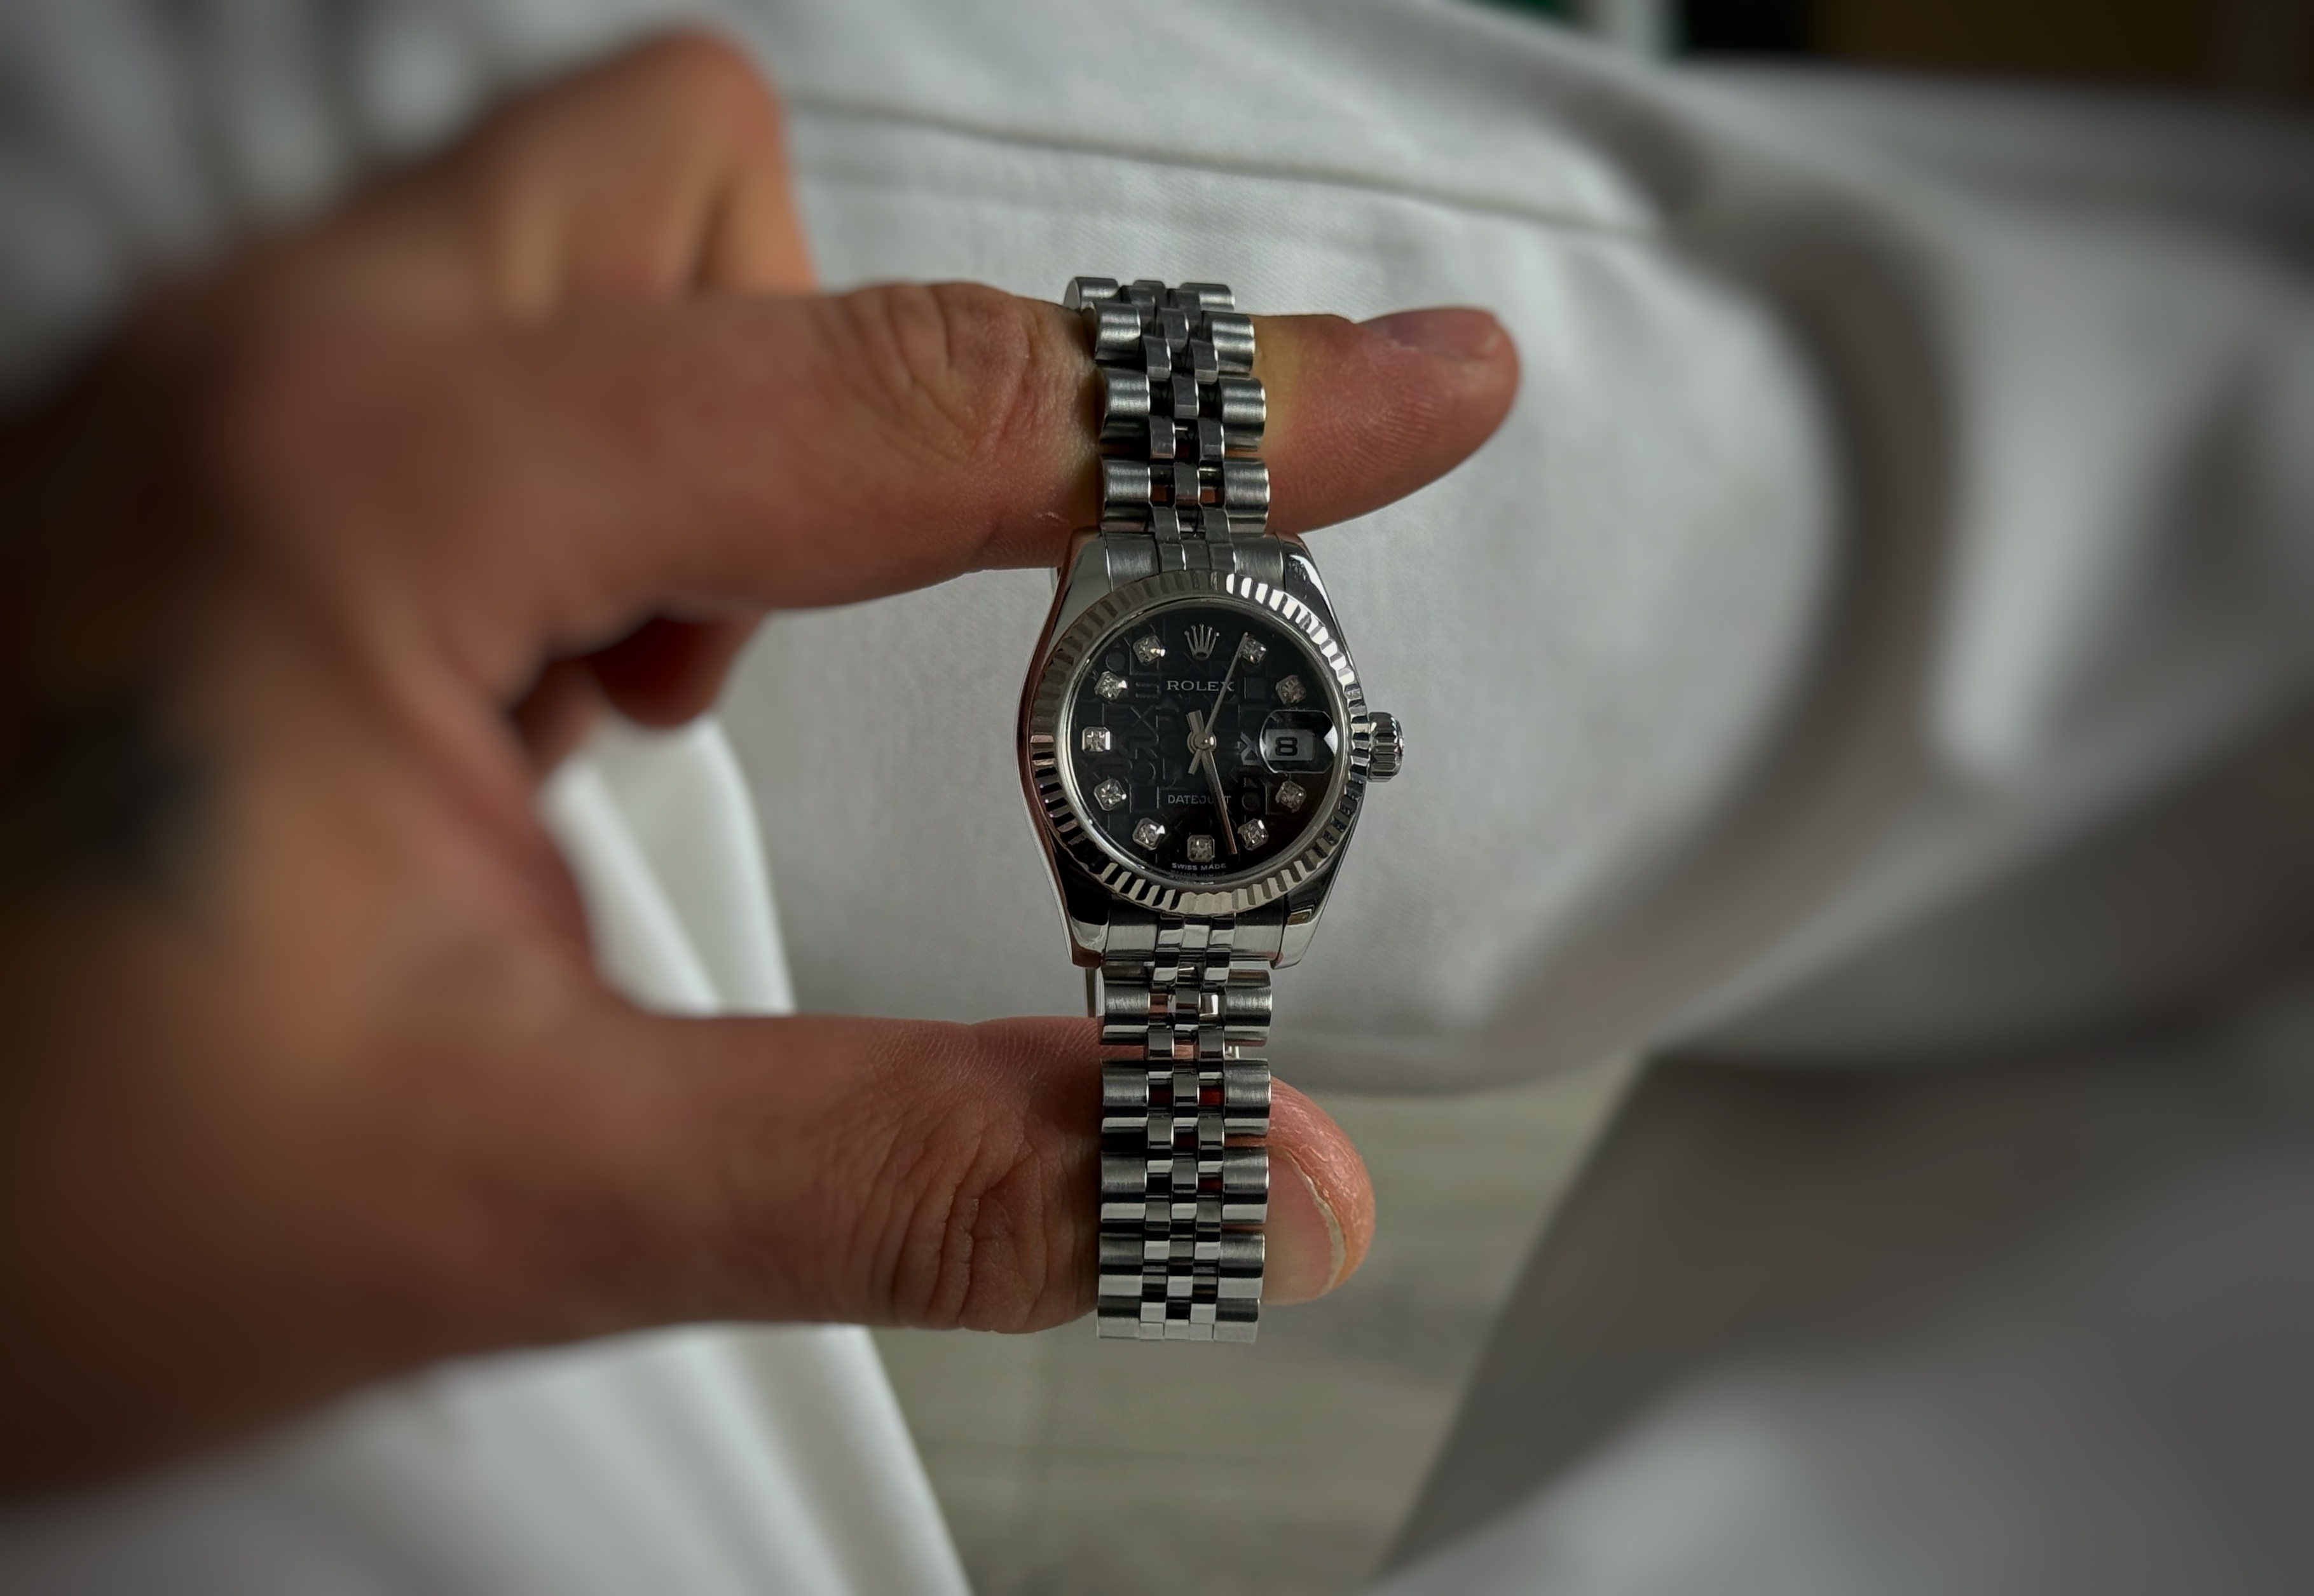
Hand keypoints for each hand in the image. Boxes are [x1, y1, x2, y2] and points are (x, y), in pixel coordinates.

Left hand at [0, 34, 1518, 1489]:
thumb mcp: (497, 1191)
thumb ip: (909, 1165)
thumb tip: (1247, 1182)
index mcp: (364, 497)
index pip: (911, 403)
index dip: (1213, 416)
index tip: (1422, 392)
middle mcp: (276, 379)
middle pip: (712, 185)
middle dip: (866, 385)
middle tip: (811, 653)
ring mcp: (217, 407)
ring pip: (597, 250)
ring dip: (724, 440)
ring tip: (632, 698)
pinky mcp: (198, 480)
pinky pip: (485, 352)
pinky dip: (600, 484)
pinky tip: (529, 700)